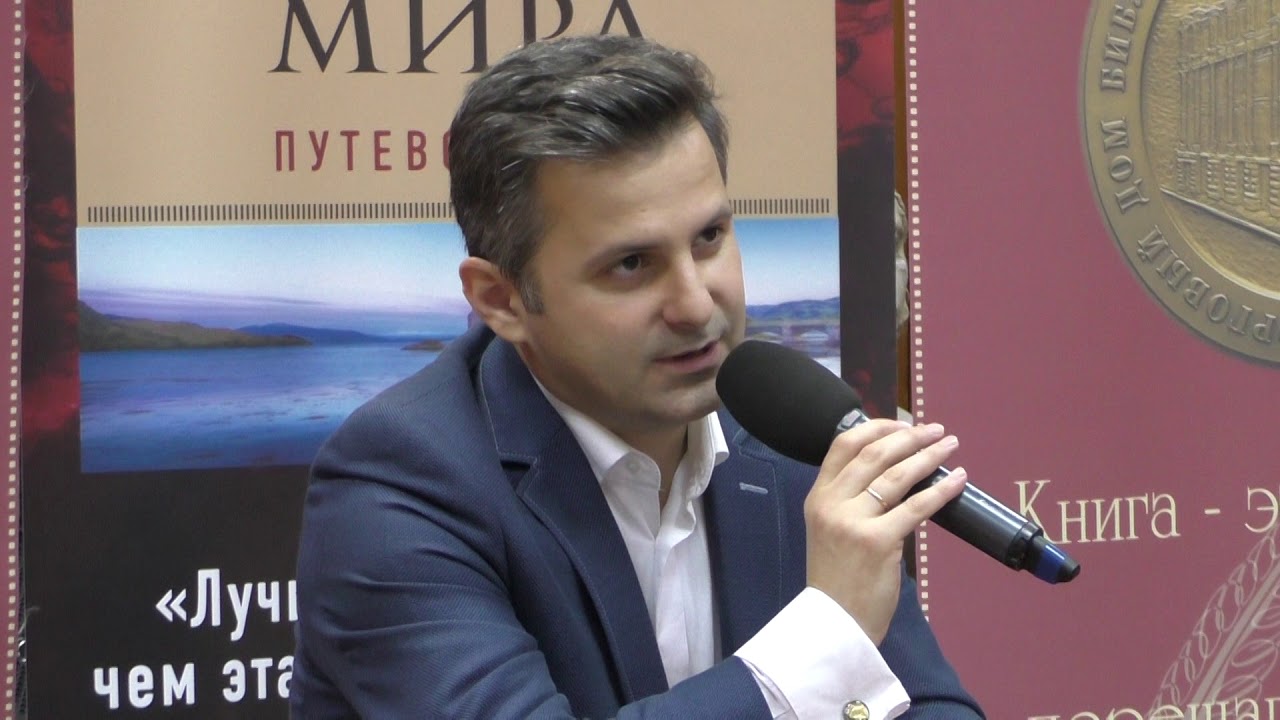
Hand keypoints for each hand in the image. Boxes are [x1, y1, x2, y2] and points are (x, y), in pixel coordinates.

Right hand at [803, 419, 966, 643]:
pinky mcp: (878, 541)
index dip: (875, 427)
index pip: (843, 445)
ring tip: (949, 446)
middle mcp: (831, 503)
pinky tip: (959, 481)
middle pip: (874, 454)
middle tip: (935, 430)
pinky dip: (942, 490)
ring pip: (897, 475)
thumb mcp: (830, 530)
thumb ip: (850, 501)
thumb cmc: (838, 579)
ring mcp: (853, 521)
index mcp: (818, 497)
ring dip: (929, 455)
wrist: (834, 623)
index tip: (901, 424)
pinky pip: (917, 506)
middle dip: (909, 437)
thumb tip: (896, 473)